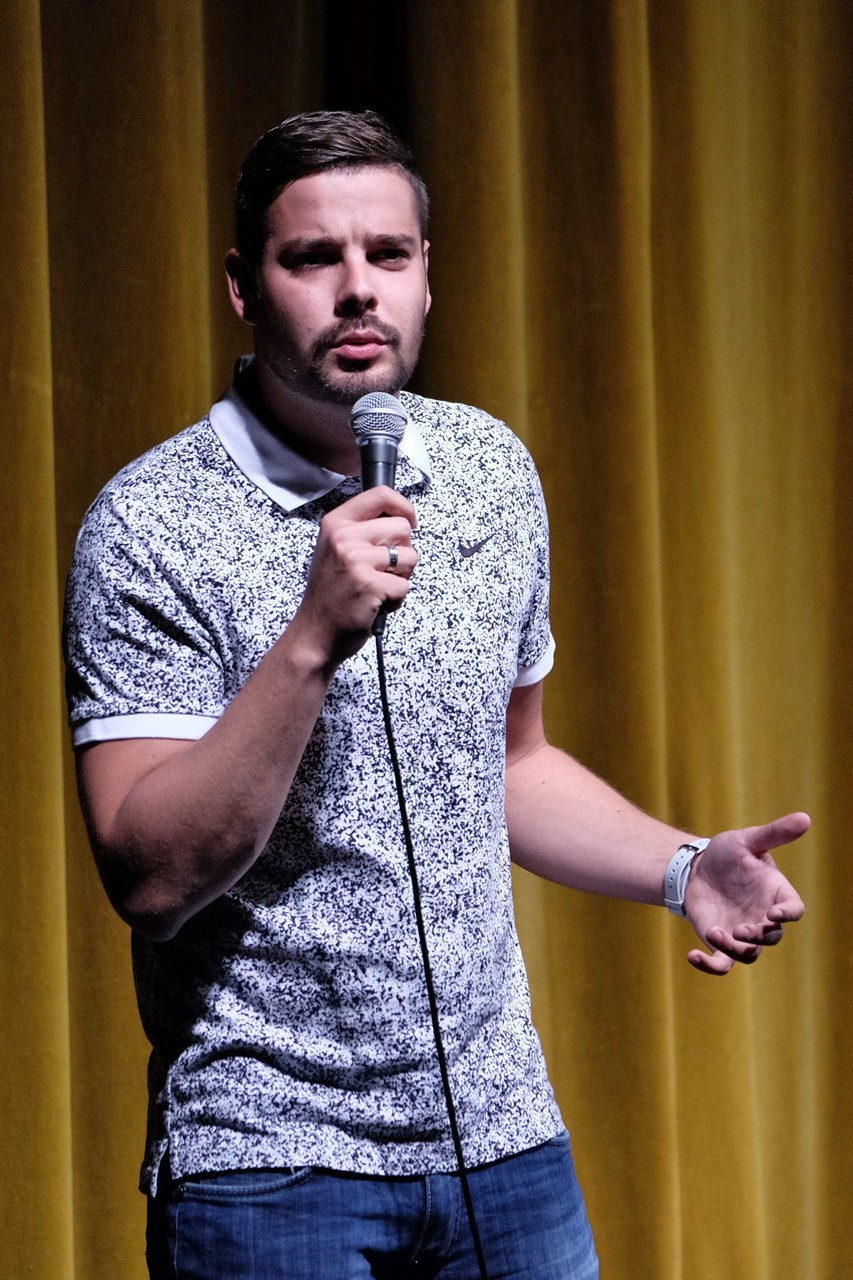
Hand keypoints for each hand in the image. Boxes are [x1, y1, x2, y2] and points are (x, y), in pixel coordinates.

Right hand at [294, 486, 417, 665]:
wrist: (315, 632)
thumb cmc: (331, 594)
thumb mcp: (335, 549)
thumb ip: (362, 530)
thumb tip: (401, 518)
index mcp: (336, 523)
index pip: (381, 495)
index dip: (404, 507)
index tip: (409, 522)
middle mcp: (344, 537)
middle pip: (403, 528)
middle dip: (403, 551)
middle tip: (385, 569)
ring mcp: (356, 561)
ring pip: (410, 557)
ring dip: (402, 576)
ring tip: (379, 587)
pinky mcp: (369, 585)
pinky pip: (405, 585)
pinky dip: (396, 598)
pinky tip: (376, 602)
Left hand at [683, 811, 808, 974]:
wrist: (696, 868)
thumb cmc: (727, 853)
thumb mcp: (748, 840)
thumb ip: (774, 833)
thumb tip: (805, 817)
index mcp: (775, 893)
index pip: (793, 909)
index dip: (788, 914)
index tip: (774, 914)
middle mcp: (762, 917)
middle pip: (772, 938)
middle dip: (759, 936)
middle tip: (740, 929)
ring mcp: (742, 932)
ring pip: (749, 954)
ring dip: (735, 949)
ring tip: (715, 934)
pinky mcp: (720, 941)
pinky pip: (721, 963)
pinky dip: (709, 966)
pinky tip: (692, 955)